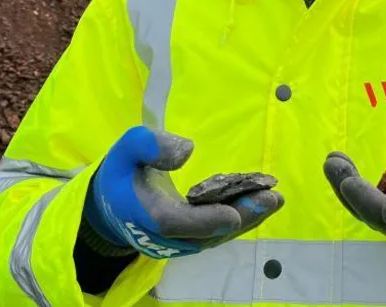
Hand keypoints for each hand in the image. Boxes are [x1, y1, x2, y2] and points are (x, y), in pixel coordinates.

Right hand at [83, 125, 283, 258]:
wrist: (110, 205)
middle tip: (271, 199)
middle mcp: (164, 236)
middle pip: (205, 234)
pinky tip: (262, 203)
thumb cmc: (121, 171)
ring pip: (215, 236)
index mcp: (144, 213)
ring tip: (274, 199)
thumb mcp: (127, 148)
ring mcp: (178, 241)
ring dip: (247, 218)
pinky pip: (217, 232)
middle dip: (241, 217)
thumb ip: (149, 145)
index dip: (205, 221)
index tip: (233, 214)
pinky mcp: (190, 238)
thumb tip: (186, 151)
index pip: (176, 223)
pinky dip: (240, 218)